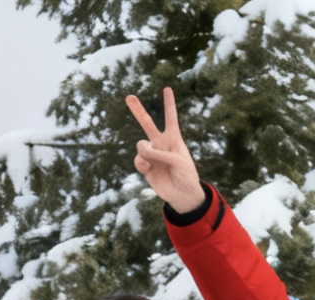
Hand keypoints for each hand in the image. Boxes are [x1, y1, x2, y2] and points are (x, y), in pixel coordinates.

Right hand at [124, 88, 207, 215]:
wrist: (182, 195)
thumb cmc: (186, 175)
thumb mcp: (178, 161)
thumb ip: (160, 153)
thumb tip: (141, 149)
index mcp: (174, 139)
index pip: (171, 118)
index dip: (169, 104)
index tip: (167, 88)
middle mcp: (161, 144)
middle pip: (147, 123)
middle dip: (138, 110)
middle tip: (129, 97)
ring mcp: (152, 154)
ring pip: (140, 144)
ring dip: (146, 151)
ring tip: (153, 160)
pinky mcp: (145, 166)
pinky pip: (138, 159)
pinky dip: (142, 163)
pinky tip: (148, 168)